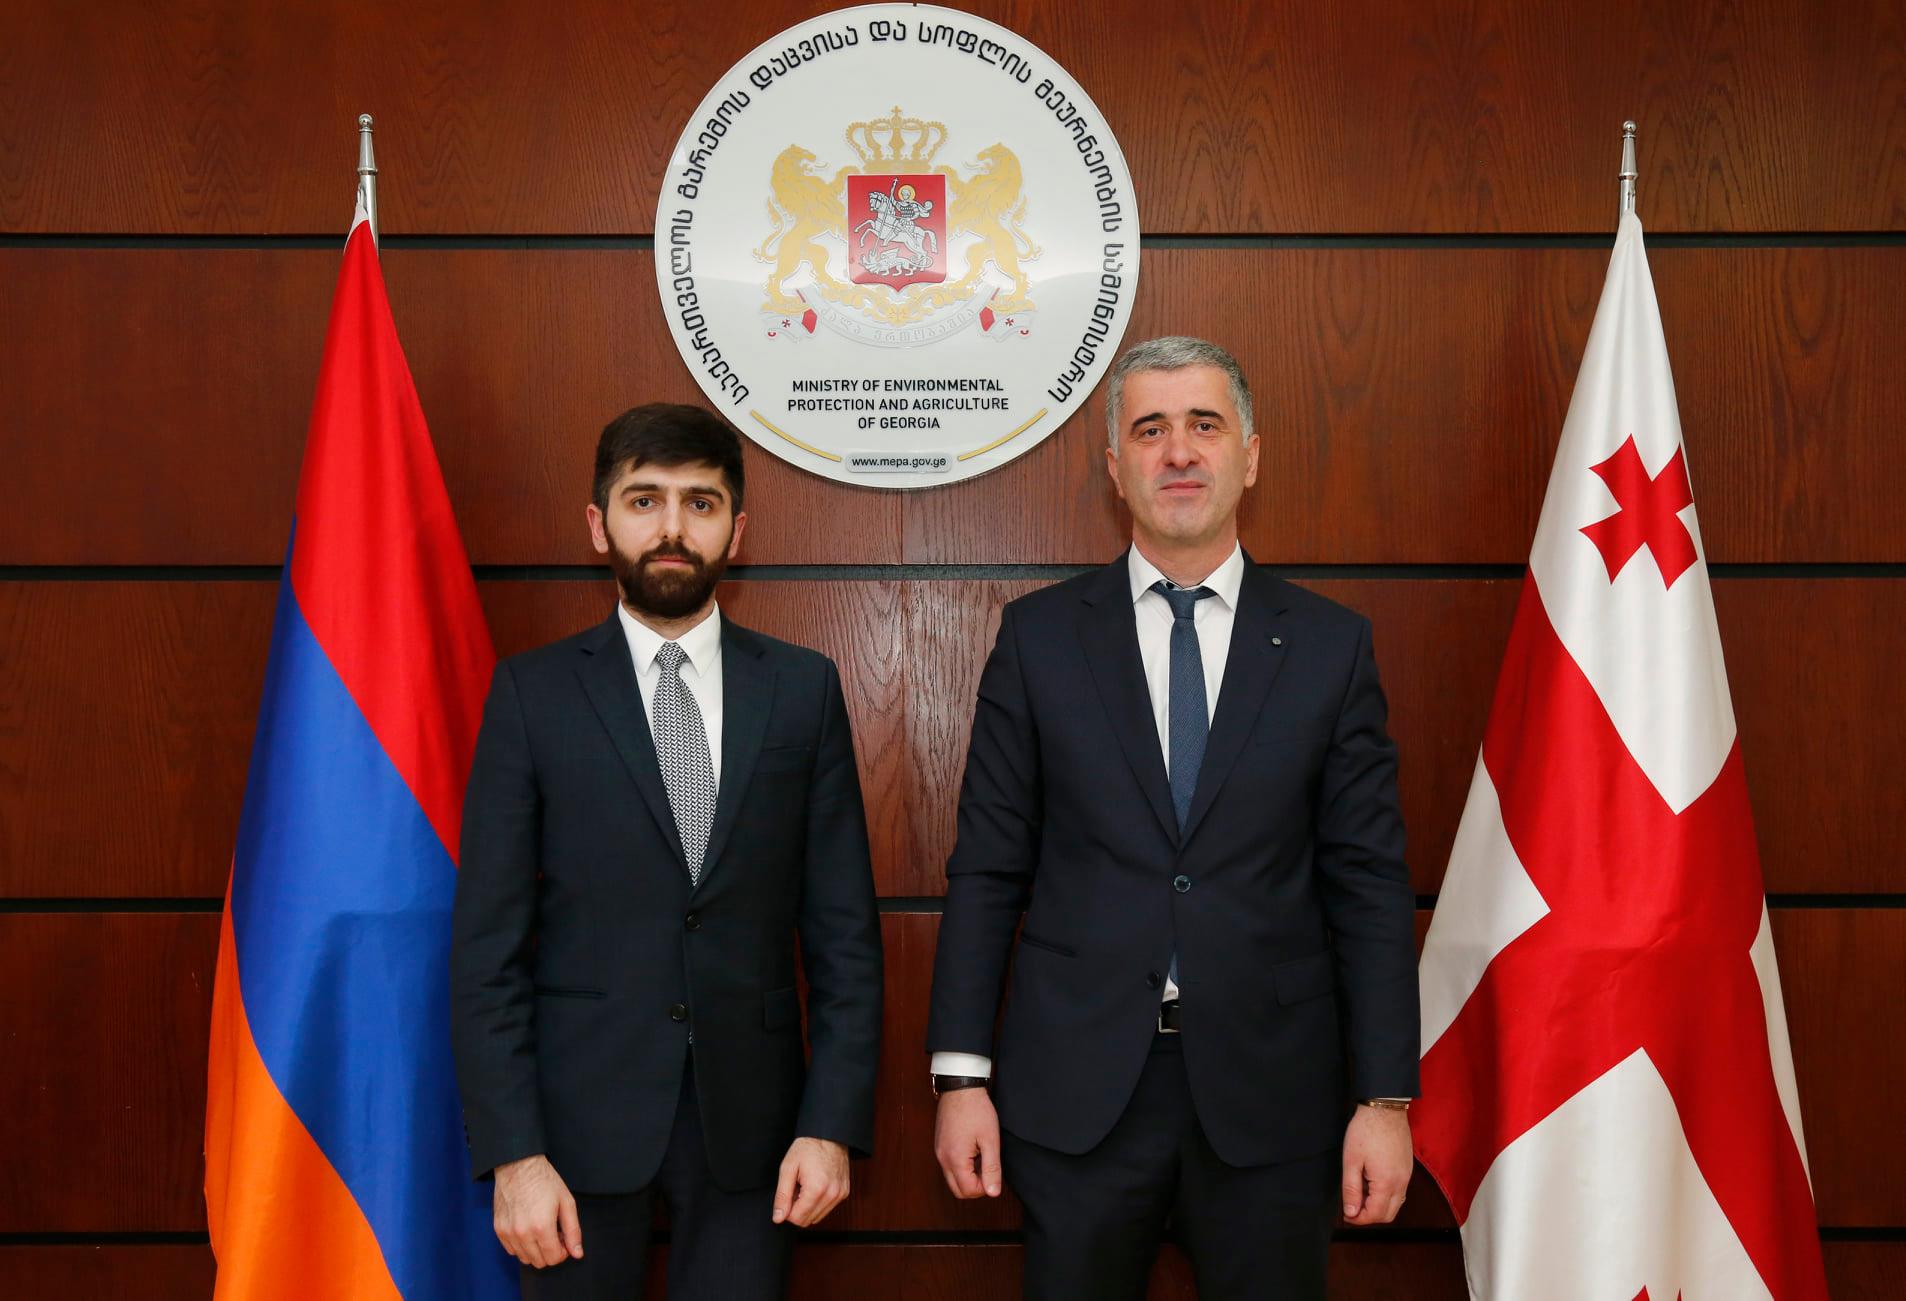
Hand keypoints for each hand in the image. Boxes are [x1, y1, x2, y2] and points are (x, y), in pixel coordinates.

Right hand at [492, 1153, 582, 1267]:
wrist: (518, 1166)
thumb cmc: (544, 1181)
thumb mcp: (566, 1202)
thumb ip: (573, 1231)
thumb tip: (577, 1253)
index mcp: (541, 1227)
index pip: (553, 1258)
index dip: (563, 1252)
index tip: (564, 1238)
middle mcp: (522, 1233)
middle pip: (539, 1262)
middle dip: (550, 1251)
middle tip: (554, 1233)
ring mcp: (508, 1232)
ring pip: (525, 1258)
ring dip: (536, 1250)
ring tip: (541, 1230)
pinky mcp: (498, 1229)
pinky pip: (512, 1250)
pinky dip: (522, 1245)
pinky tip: (528, 1229)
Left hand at [773, 1137, 850, 1226]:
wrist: (829, 1134)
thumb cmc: (807, 1148)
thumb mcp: (788, 1168)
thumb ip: (782, 1196)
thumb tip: (778, 1218)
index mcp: (816, 1189)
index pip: (797, 1219)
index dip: (787, 1210)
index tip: (788, 1193)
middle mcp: (832, 1195)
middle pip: (807, 1220)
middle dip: (797, 1209)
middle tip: (796, 1188)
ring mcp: (840, 1194)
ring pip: (817, 1217)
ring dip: (808, 1206)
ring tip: (806, 1186)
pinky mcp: (844, 1192)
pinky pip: (827, 1208)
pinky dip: (818, 1202)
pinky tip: (815, 1186)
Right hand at [933, 1087, 1002, 1198]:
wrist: (960, 1087)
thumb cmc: (976, 1110)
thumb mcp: (990, 1140)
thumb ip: (992, 1168)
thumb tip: (993, 1193)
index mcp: (954, 1159)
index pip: (968, 1191)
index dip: (985, 1187)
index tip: (994, 1171)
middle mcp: (942, 1158)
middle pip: (958, 1190)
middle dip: (975, 1186)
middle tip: (989, 1168)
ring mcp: (939, 1152)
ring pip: (953, 1178)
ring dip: (969, 1176)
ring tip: (982, 1156)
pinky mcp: (939, 1145)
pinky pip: (949, 1166)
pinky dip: (962, 1166)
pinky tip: (973, 1151)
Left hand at [1340, 1105, 1411, 1225]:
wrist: (1385, 1108)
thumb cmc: (1365, 1131)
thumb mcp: (1351, 1160)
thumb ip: (1351, 1189)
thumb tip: (1351, 1213)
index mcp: (1387, 1183)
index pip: (1375, 1214)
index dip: (1359, 1219)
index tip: (1346, 1215)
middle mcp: (1401, 1183)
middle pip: (1389, 1215)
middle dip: (1370, 1216)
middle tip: (1352, 1208)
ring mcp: (1407, 1176)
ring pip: (1396, 1204)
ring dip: (1379, 1206)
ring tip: (1360, 1194)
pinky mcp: (1408, 1168)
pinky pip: (1400, 1192)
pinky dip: (1386, 1195)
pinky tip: (1371, 1183)